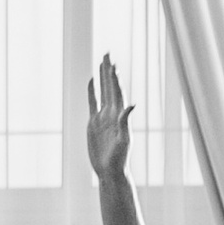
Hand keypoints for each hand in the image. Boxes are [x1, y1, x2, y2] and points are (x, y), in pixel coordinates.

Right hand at [86, 54, 133, 180]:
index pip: (117, 92)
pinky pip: (93, 103)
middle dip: (108, 71)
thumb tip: (131, 105)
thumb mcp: (123, 140)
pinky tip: (92, 81)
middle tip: (107, 54)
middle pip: (110, 87)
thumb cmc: (119, 158)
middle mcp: (112, 113)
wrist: (110, 170)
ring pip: (102, 92)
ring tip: (101, 62)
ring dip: (102, 77)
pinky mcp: (94, 123)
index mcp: (119, 115)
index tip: (112, 64)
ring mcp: (103, 117)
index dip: (114, 78)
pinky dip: (92, 92)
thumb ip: (126, 122)